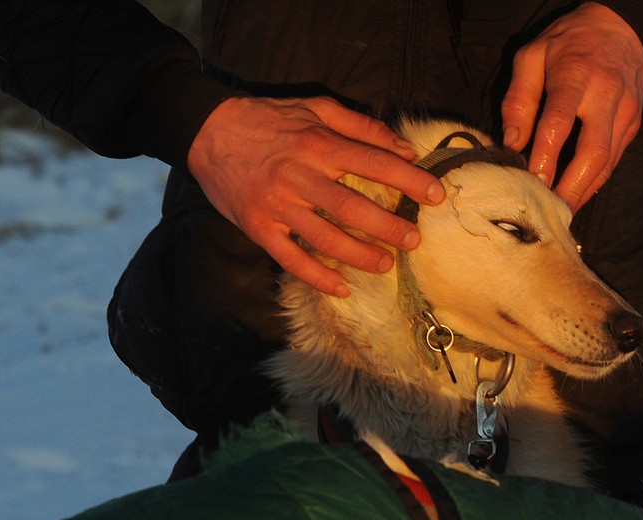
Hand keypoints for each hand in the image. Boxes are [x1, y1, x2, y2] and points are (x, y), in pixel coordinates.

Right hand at [187, 96, 444, 296]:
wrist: (206, 131)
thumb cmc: (269, 119)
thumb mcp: (315, 107)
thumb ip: (361, 126)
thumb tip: (405, 148)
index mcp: (318, 144)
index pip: (373, 164)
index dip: (409, 180)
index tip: (436, 195)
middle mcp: (299, 176)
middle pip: (352, 207)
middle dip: (388, 227)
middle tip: (414, 239)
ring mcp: (277, 205)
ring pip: (324, 238)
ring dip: (359, 255)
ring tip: (385, 264)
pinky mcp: (258, 227)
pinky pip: (289, 258)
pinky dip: (316, 277)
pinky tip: (341, 288)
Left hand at [501, 2, 642, 210]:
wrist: (621, 24)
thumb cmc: (567, 42)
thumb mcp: (532, 57)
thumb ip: (519, 99)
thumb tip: (512, 143)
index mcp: (576, 75)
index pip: (559, 124)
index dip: (545, 158)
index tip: (531, 184)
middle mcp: (607, 95)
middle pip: (592, 153)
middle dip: (570, 188)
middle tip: (550, 212)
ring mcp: (626, 111)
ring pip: (607, 162)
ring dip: (584, 191)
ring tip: (560, 212)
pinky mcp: (634, 123)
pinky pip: (615, 160)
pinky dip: (595, 181)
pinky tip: (577, 193)